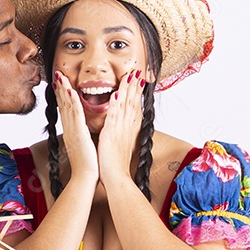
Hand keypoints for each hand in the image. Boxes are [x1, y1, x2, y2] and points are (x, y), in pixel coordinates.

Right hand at [52, 71, 97, 184]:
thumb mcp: (84, 146)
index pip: (66, 110)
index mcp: (72, 132)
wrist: (86, 177)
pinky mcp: (79, 133)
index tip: (61, 84)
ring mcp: (73, 130)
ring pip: (67, 106)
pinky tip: (70, 91)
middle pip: (63, 105)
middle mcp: (69, 129)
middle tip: (57, 74)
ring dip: (64, 90)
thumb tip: (85, 131)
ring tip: (60, 76)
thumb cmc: (87, 165)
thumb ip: (83, 136)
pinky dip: (72, 102)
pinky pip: (75, 114)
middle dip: (60, 88)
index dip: (63, 95)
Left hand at [97, 70, 144, 184]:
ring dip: (128, 89)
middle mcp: (127, 127)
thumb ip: (122, 133)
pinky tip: (116, 93)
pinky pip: (113, 117)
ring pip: (125, 105)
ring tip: (130, 75)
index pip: (134, 106)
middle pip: (133, 102)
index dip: (137, 92)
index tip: (139, 80)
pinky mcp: (111, 134)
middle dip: (135, 86)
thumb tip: (122, 127)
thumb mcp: (121, 144)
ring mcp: (120, 130)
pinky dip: (115, 105)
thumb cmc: (116, 164)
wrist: (116, 178)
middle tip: (138, 71)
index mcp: (129, 129)